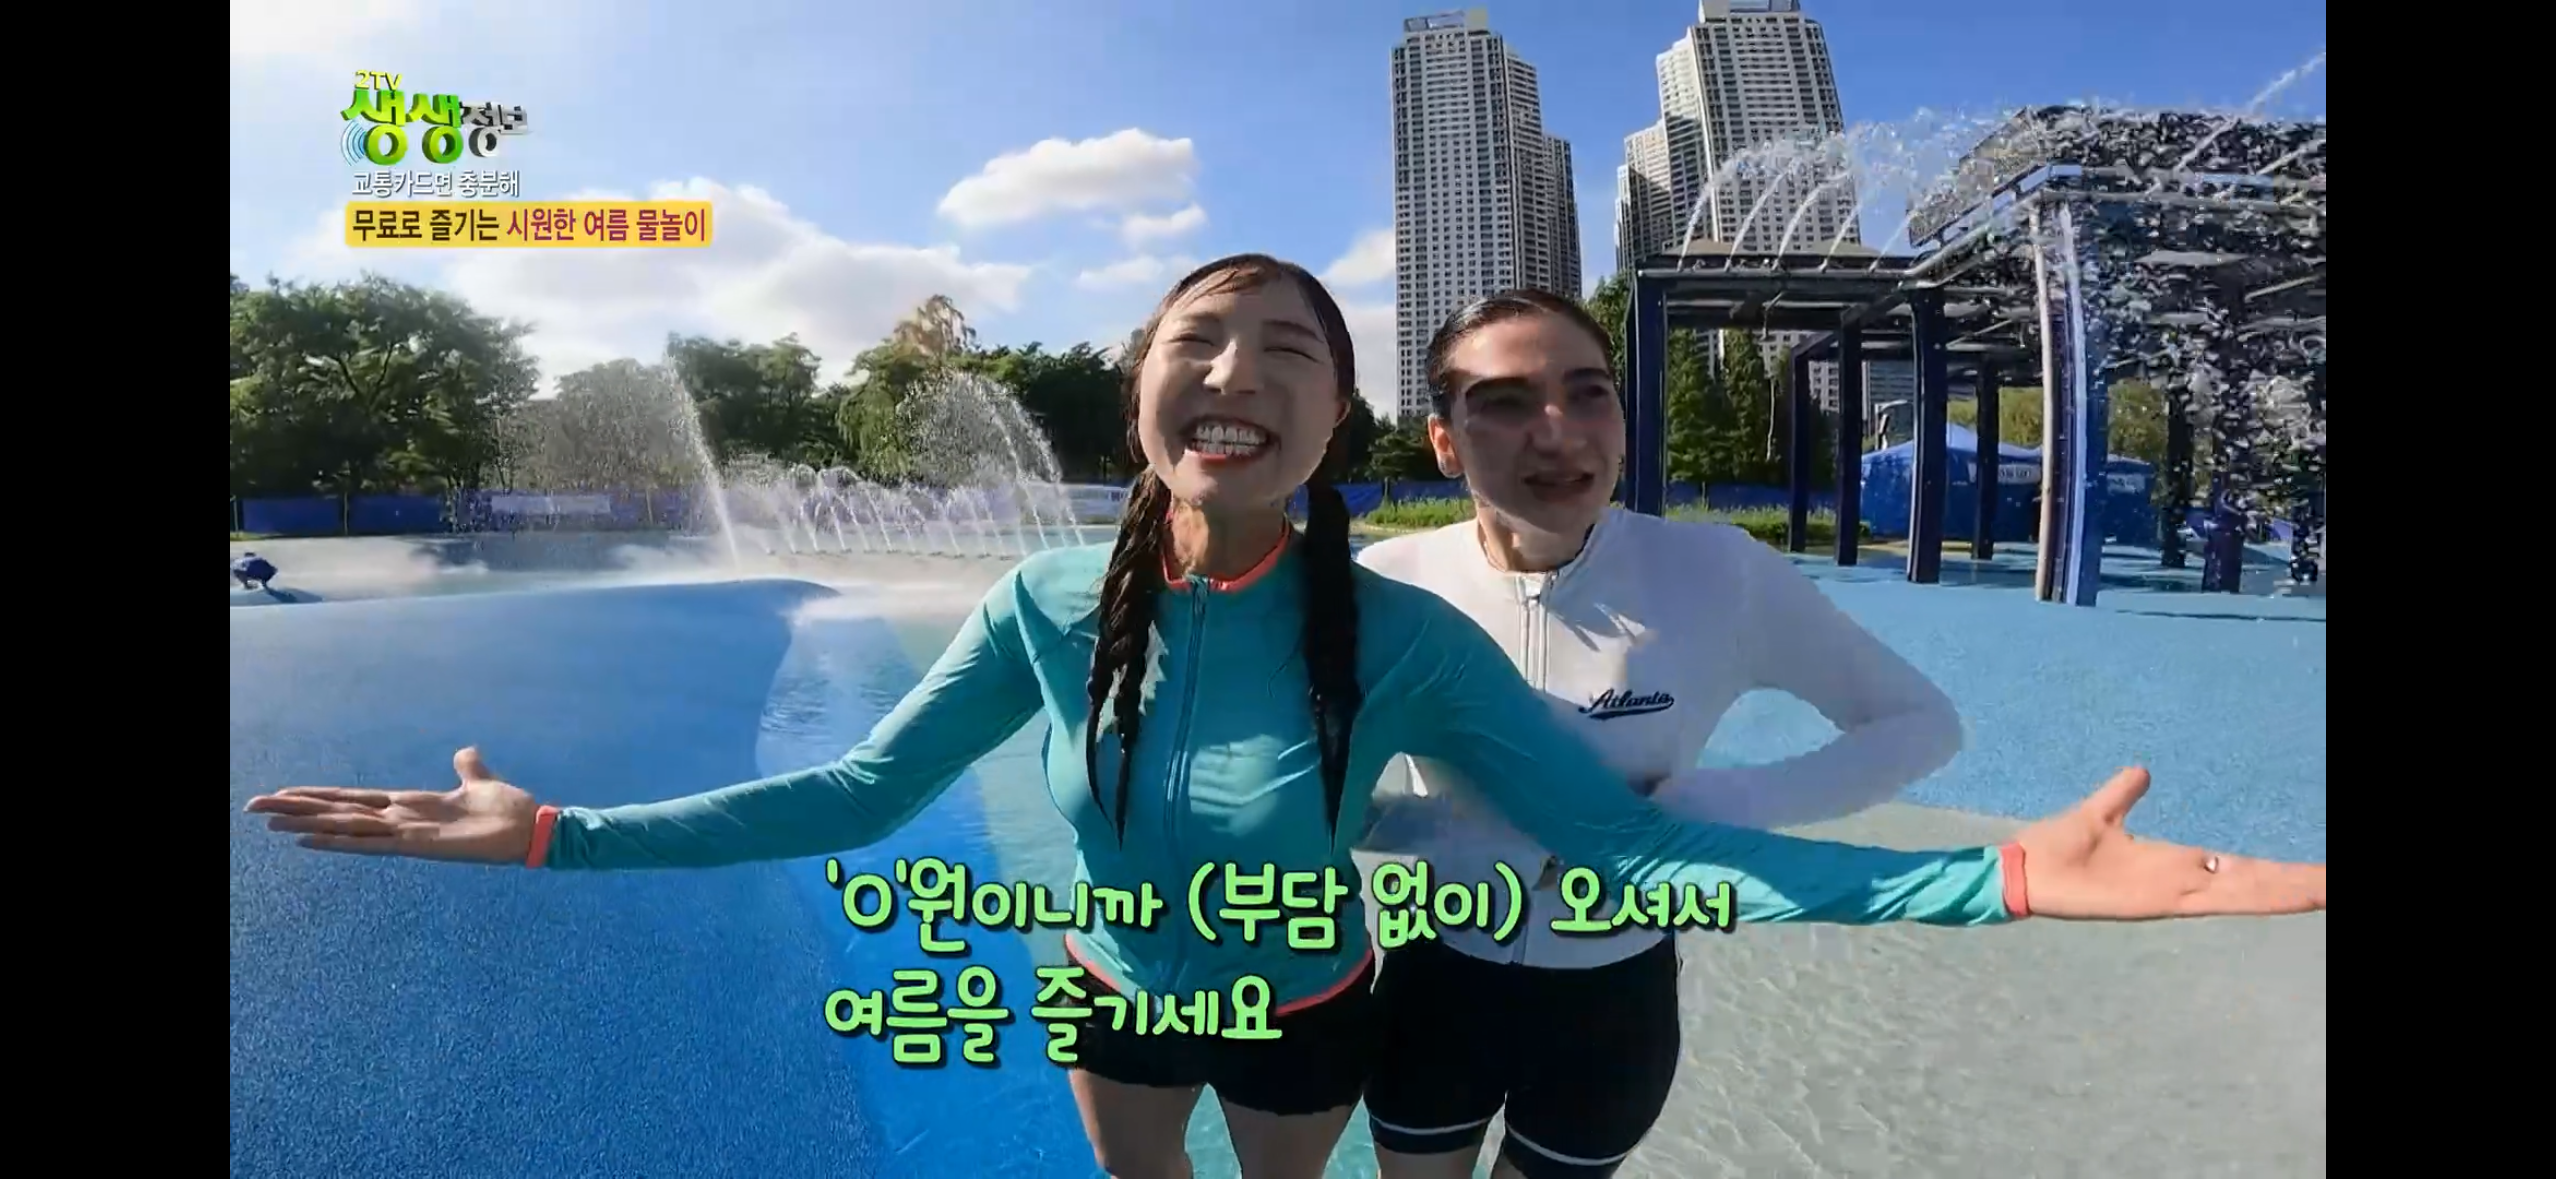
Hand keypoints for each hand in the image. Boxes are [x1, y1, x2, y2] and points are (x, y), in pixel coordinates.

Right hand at [243, 747, 542, 863]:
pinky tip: (310, 840)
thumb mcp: (482, 781)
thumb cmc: (507, 810)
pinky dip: (341, 840)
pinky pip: (372, 842)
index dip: (321, 797)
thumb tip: (465, 751)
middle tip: (254, 807)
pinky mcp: (418, 845)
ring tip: (271, 822)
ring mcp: (406, 834)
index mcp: (411, 806)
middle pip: (340, 812)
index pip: (356, 800)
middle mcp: (401, 821)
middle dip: (298, 810)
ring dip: (308, 823)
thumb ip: (468, 768)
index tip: (286, 793)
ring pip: (346, 826)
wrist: (531, 828)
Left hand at [2014, 766, 2324, 919]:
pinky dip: (2254, 896)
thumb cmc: (2056, 847)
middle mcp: (2183, 882)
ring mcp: (2175, 894)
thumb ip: (2123, 794)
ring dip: (2289, 891)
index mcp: (2174, 863)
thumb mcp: (2099, 811)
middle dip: (2299, 884)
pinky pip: (2214, 899)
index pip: (2240, 867)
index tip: (2317, 872)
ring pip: (2246, 893)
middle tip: (2335, 884)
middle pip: (2255, 883)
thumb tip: (2141, 772)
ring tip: (2328, 889)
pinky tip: (2284, 896)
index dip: (2277, 871)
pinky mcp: (2159, 900)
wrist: (2023, 870)